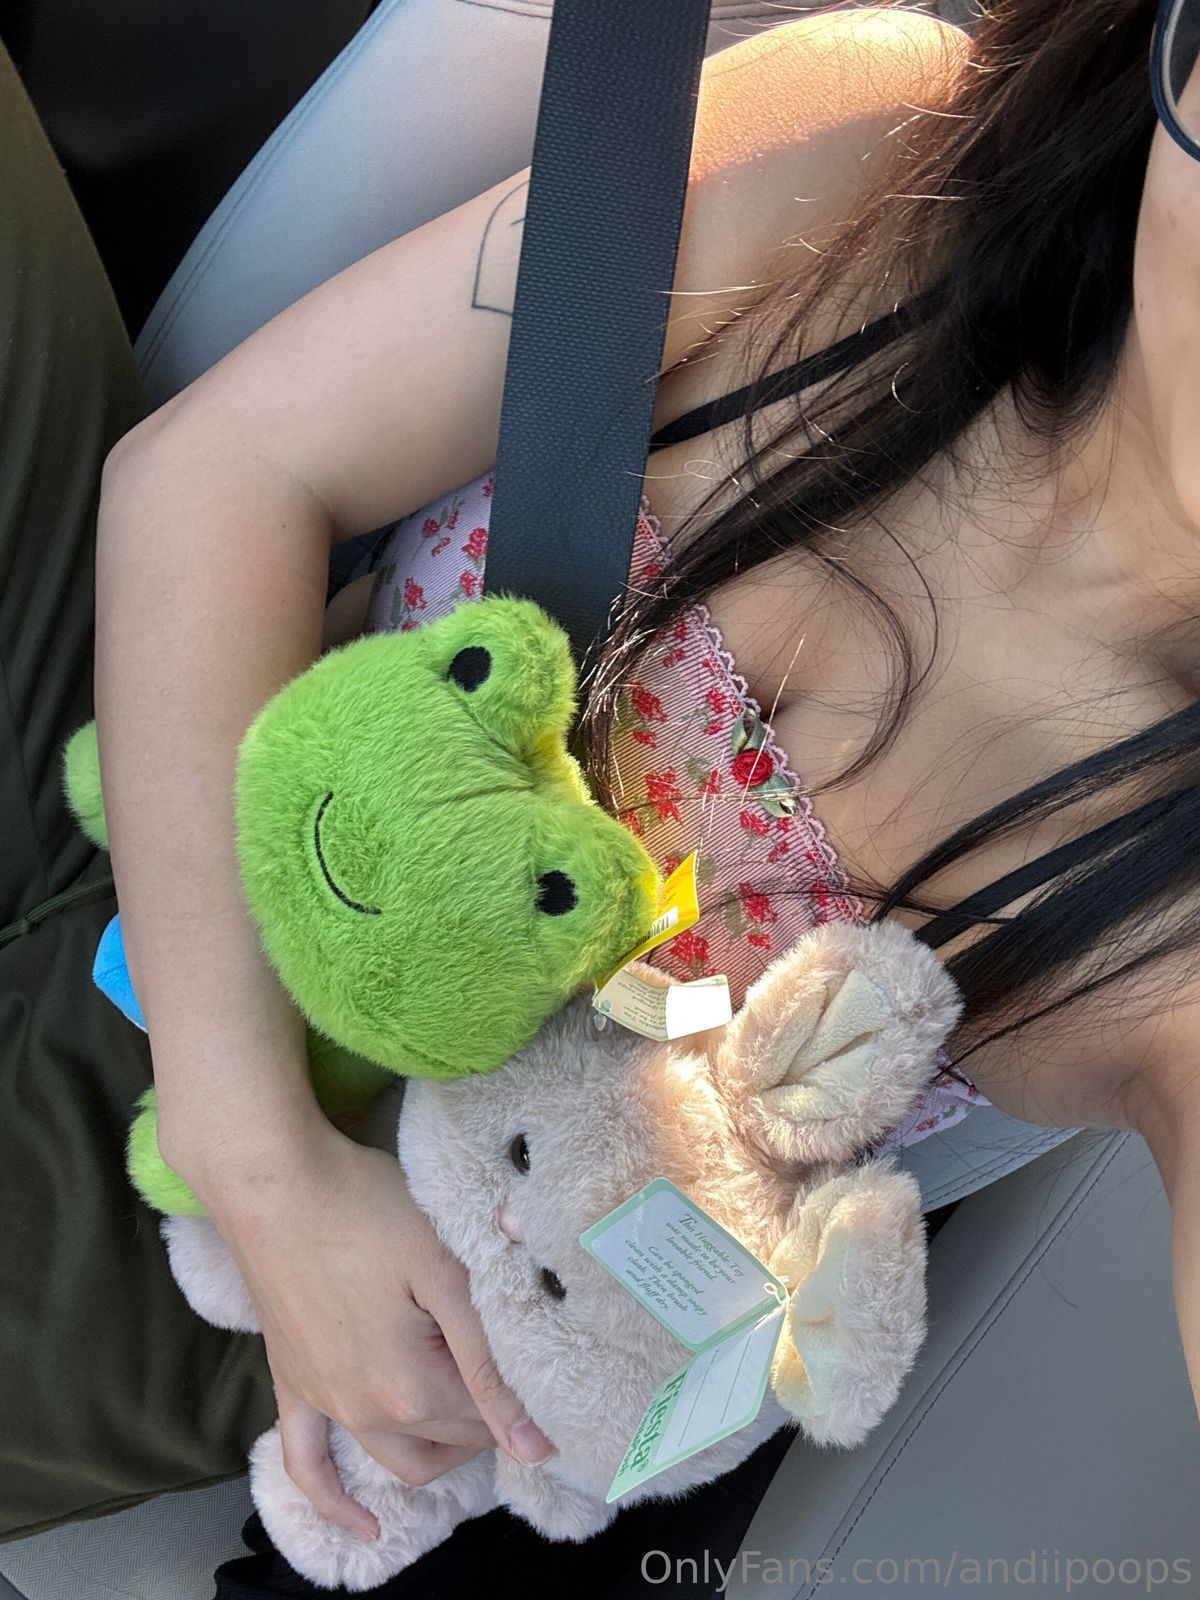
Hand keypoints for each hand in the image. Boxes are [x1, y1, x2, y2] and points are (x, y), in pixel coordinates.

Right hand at [194, 1120, 553, 1539]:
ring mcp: (323, 1401)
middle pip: (446, 1443)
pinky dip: (335, 1501)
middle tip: (515, 1385)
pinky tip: (363, 1528)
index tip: (543, 1374)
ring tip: (470, 1431)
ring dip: (436, 1455)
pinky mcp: (291, 1382)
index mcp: (412, 1387)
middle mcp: (365, 1412)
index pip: (486, 1422)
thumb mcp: (447, 1273)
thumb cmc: (368, 1210)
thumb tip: (534, 1445)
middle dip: (486, 1426)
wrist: (274, 1182)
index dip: (520, 1403)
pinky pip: (307, 1463)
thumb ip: (490, 1363)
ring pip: (393, 1460)